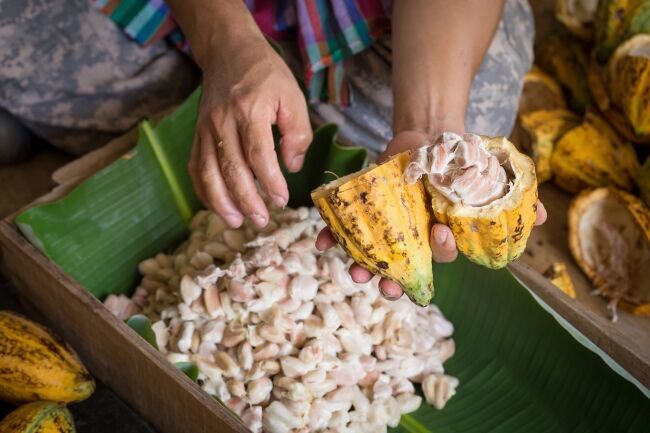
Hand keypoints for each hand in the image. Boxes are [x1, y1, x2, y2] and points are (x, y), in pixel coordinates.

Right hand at [189, 36, 311, 228]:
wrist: (228, 51)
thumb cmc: (266, 75)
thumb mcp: (293, 96)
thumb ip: (298, 132)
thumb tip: (293, 166)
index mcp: (250, 111)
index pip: (258, 155)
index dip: (269, 182)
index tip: (281, 200)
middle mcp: (223, 122)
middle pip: (231, 168)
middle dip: (246, 199)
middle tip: (262, 220)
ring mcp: (206, 129)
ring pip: (208, 172)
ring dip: (221, 202)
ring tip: (237, 222)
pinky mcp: (197, 134)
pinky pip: (196, 167)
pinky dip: (204, 190)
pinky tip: (217, 207)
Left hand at [315, 130, 547, 299]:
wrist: (428, 136)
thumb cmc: (458, 162)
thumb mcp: (485, 174)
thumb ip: (510, 196)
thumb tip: (544, 217)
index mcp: (439, 231)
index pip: (442, 252)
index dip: (441, 250)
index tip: (440, 235)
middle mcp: (411, 235)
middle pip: (403, 266)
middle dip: (395, 280)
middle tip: (389, 286)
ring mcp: (385, 224)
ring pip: (372, 255)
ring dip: (362, 267)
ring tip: (355, 273)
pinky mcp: (364, 208)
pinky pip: (344, 228)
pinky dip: (330, 237)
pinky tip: (321, 243)